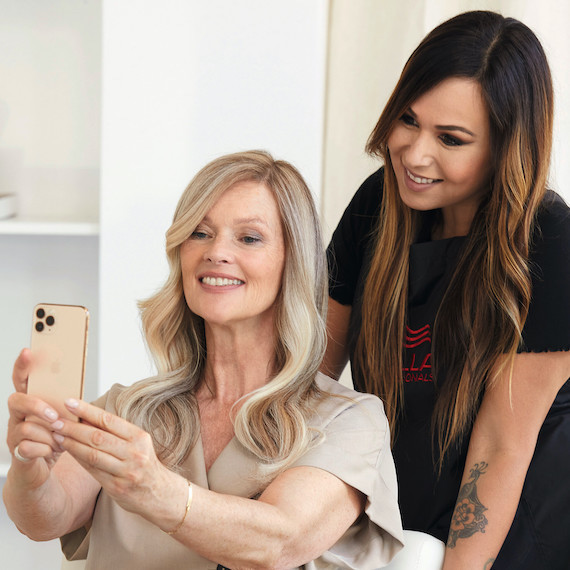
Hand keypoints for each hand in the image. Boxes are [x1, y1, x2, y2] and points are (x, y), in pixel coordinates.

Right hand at [7, 349, 62, 472]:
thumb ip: (66, 406)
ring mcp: (14, 434)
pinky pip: (27, 447)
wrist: (41, 471)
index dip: (23, 366)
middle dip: (37, 407)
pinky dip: (45, 450)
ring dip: (49, 435)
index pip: (22, 380)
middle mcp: (17, 417)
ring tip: (58, 440)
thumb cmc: (55, 440)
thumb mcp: (64, 419)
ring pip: (27, 427)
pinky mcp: (17, 452)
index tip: (28, 351)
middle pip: (16, 401)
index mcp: (30, 404)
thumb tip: (77, 395)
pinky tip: (50, 451)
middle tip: (54, 416)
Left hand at [51, 399, 184, 526]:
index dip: (87, 410)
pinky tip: (67, 451)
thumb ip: (115, 432)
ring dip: (71, 444)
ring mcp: (126, 471)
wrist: (160, 493)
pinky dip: (78, 459)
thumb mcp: (138, 443)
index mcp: (140, 437)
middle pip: (98, 437)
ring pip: (92, 454)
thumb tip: (86, 416)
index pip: (109, 420)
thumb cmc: (145, 464)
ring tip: (56, 435)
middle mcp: (134, 453)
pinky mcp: (116, 487)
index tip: (69, 403)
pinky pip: (93, 471)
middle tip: (56, 421)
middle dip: (73, 428)